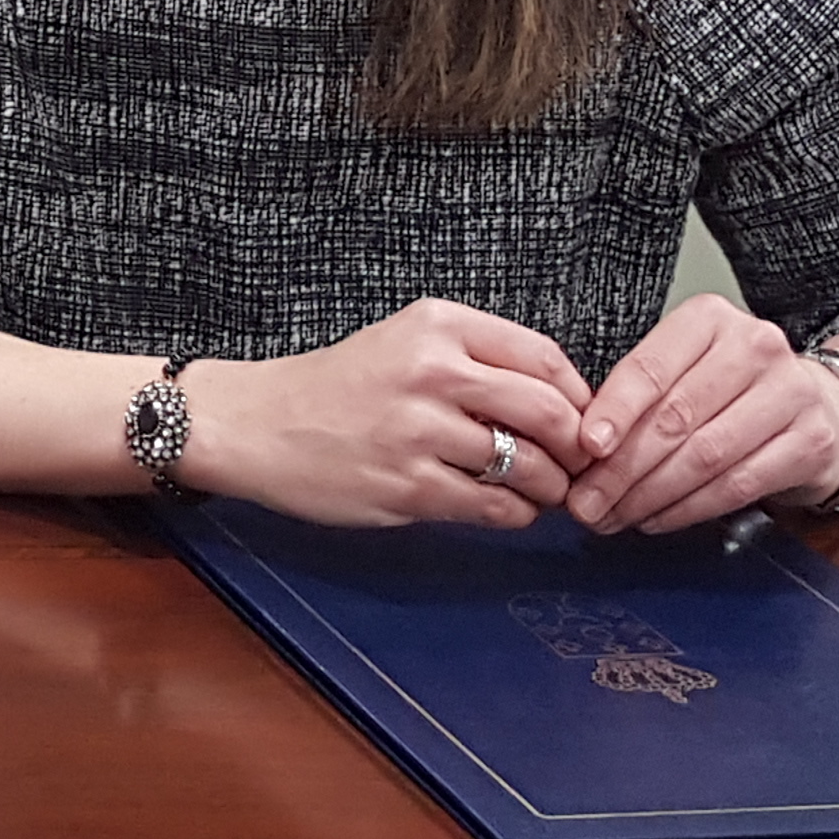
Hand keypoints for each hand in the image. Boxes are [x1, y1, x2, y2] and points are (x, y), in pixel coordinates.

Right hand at [193, 299, 584, 528]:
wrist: (255, 424)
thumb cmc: (334, 387)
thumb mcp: (404, 342)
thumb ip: (475, 360)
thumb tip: (559, 403)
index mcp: (438, 325)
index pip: (543, 357)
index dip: (579, 396)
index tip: (584, 419)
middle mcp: (432, 371)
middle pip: (547, 410)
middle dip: (576, 447)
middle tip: (577, 464)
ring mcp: (419, 431)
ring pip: (526, 464)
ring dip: (549, 487)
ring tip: (543, 492)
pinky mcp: (406, 485)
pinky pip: (491, 505)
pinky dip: (514, 513)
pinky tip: (507, 509)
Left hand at [566, 295, 838, 532]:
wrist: (824, 406)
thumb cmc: (733, 390)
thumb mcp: (685, 371)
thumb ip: (640, 397)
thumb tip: (581, 450)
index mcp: (711, 320)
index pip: (651, 367)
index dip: (614, 411)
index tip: (584, 448)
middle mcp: (756, 347)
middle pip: (674, 417)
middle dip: (621, 469)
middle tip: (586, 503)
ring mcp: (791, 393)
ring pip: (704, 456)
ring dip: (649, 496)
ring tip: (613, 517)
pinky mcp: (812, 441)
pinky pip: (737, 485)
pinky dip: (688, 509)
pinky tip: (656, 519)